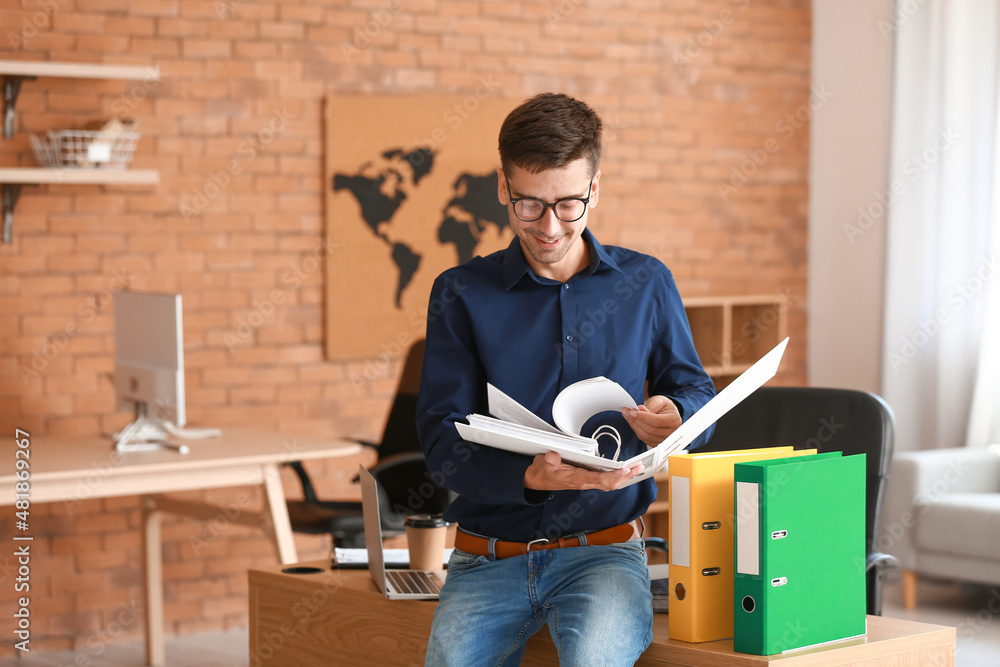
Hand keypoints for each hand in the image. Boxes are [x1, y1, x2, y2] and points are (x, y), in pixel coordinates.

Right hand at [524, 451, 643, 491]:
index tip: (625, 469)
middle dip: (626, 477)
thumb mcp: (542, 464)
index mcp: (576, 478)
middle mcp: (584, 482)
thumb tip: (553, 456)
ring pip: (610, 484)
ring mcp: (587, 482)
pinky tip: (625, 472)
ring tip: (637, 468)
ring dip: (624, 477)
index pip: (599, 479)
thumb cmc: (543, 471)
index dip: (614, 475)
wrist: (538, 480)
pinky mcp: (587, 480)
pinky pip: (606, 481)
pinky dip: (618, 477)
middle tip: (639, 467)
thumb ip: (548, 460)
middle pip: (610, 484)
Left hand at [623, 395, 681, 446]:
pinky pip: (644, 439)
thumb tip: (640, 410)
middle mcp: (671, 432)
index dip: (643, 417)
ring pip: (645, 436)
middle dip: (636, 420)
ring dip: (634, 425)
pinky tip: (633, 422)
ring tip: (628, 416)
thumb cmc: (664, 407)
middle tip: (627, 412)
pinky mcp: (656, 443)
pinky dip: (636, 430)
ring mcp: (664, 440)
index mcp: (674, 420)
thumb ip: (651, 406)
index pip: (657, 421)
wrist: (668, 413)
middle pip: (650, 430)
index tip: (632, 411)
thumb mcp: (659, 401)